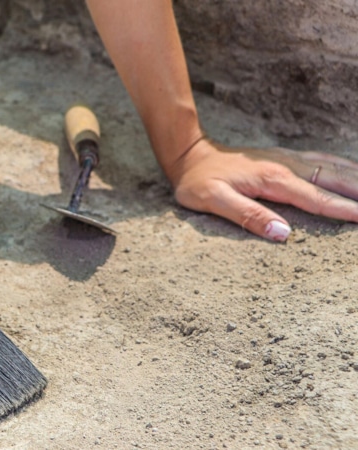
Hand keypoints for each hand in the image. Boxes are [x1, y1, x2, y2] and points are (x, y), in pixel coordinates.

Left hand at [169, 138, 357, 240]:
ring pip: (334, 167)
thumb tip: (282, 234)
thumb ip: (246, 215)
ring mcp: (288, 160)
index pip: (317, 199)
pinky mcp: (286, 158)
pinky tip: (355, 173)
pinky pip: (325, 160)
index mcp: (273, 180)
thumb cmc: (198, 181)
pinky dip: (346, 167)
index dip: (344, 210)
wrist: (190, 155)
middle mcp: (287, 166)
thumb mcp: (212, 201)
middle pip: (335, 179)